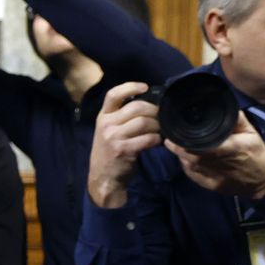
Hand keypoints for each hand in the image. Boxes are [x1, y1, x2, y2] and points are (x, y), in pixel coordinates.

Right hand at [87, 82, 160, 207]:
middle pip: (136, 107)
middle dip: (154, 111)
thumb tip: (147, 104)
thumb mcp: (108, 131)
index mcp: (103, 116)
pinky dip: (157, 139)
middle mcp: (106, 124)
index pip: (113, 94)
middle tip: (161, 117)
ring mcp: (114, 137)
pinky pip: (148, 139)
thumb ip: (121, 117)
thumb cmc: (109, 151)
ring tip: (161, 130)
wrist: (103, 177)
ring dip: (158, 126)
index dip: (130, 87)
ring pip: (144, 122)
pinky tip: (158, 142)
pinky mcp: (124, 150)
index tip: (145, 87)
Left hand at [165, 112, 264, 198]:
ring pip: (188, 165)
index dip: (185, 140)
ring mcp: (213, 176)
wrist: (263, 180)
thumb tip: (224, 106)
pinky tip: (185, 158)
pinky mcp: (210, 185)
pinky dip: (186, 166)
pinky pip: (192, 175)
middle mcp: (218, 163)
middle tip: (170, 139)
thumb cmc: (256, 153)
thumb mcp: (251, 132)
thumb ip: (237, 119)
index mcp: (230, 148)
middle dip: (177, 147)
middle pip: (190, 155)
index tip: (176, 131)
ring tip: (176, 146)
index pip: (201, 144)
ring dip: (180, 155)